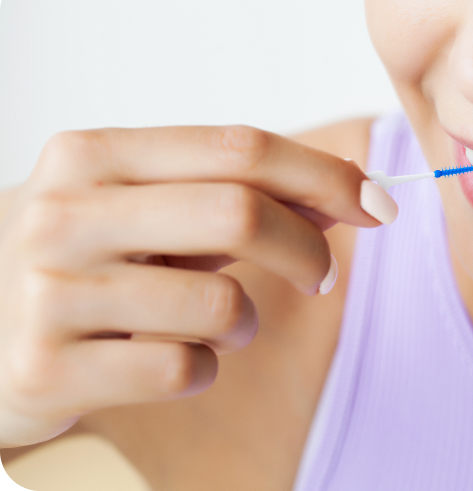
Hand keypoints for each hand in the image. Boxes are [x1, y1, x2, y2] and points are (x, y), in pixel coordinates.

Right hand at [0, 125, 396, 446]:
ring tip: (218, 325)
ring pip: (220, 305)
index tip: (378, 204)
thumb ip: (231, 196)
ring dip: (245, 322)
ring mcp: (50, 292)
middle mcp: (66, 212)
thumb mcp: (143, 210)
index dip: (323, 176)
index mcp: (94, 155)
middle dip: (307, 247)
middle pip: (239, 213)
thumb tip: (348, 193)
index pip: (238, 148)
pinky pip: (184, 370)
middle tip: (321, 274)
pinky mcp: (48, 368)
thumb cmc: (85, 260)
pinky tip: (176, 362)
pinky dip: (206, 369)